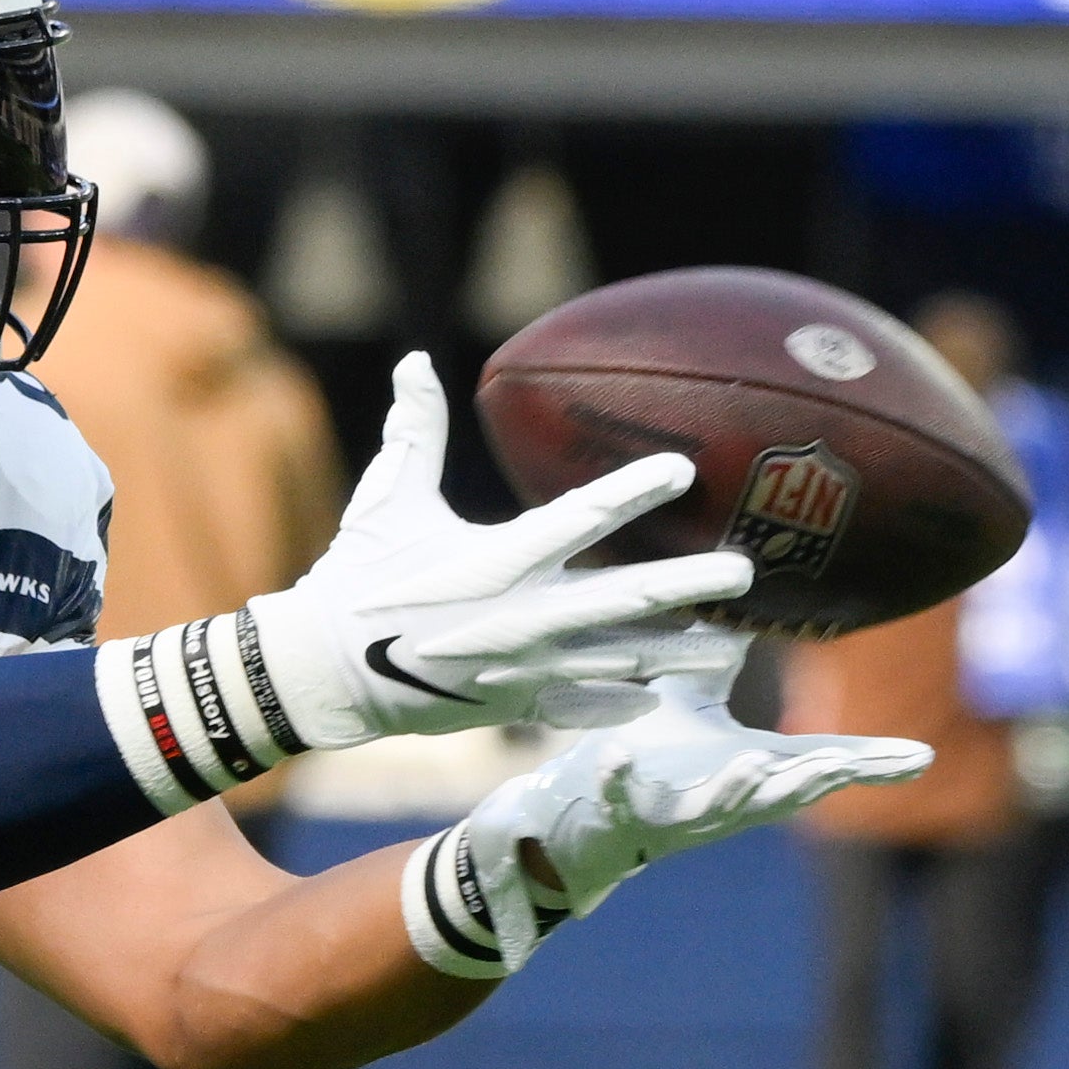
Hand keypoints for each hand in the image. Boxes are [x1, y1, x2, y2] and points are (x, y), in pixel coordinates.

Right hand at [248, 353, 753, 750]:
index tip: (686, 468)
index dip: (635, 490)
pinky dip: (623, 702)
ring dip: (680, 655)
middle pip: (624, 599)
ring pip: (620, 661)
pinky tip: (661, 694)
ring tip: (734, 649)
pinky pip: (584, 706)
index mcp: (492, 559)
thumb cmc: (355, 578)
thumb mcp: (384, 501)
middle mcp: (519, 616)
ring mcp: (522, 668)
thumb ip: (411, 431)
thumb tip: (414, 362)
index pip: (579, 518)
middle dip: (689, 586)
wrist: (323, 672)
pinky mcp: (512, 706)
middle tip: (745, 571)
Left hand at [408, 630, 933, 976]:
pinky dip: (617, 778)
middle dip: (814, 781)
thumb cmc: (640, 755)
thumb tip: (752, 612)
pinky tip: (614, 755)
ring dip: (736, 790)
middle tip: (845, 764)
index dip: (870, 764)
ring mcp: (668, 815)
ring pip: (713, 811)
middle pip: (780, 795)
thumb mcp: (687, 702)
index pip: (817, 766)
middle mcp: (718, 800)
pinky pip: (618, 798)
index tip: (922, 757)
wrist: (570, 812)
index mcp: (743, 770)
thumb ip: (720, 662)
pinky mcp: (617, 817)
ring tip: (758, 765)